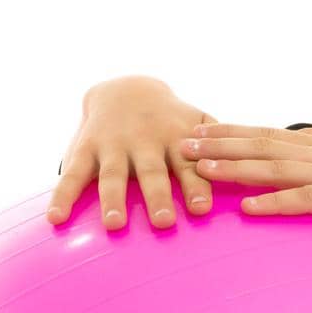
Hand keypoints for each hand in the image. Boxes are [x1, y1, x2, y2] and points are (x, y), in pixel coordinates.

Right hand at [49, 75, 221, 230]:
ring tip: (114, 224)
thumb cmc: (171, 119)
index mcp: (176, 139)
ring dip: (113, 199)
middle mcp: (145, 142)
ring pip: (112, 175)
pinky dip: (63, 197)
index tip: (201, 209)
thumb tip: (256, 164)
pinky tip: (55, 220)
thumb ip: (222, 143)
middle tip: (164, 222)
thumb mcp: (198, 122)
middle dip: (158, 195)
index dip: (196, 186)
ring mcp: (113, 145)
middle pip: (152, 172)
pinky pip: (72, 175)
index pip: (189, 165)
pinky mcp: (85, 148)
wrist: (125, 88)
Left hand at [178, 123, 311, 226]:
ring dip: (233, 168)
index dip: (232, 131)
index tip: (200, 129)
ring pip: (273, 168)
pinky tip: (248, 209)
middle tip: (180, 143)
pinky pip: (303, 202)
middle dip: (218, 144)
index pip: (270, 133)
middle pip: (260, 144)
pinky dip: (274, 204)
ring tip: (198, 168)